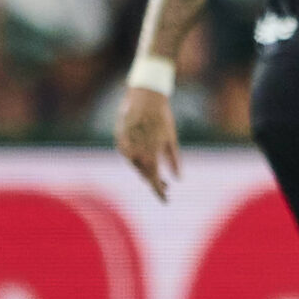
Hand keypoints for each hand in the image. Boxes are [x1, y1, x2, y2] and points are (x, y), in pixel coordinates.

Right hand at [116, 85, 181, 200]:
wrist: (144, 97)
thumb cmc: (162, 118)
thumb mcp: (171, 139)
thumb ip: (174, 160)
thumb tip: (178, 179)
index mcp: (150, 154)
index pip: (154, 181)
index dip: (159, 192)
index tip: (166, 201)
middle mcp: (135, 153)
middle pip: (144, 175)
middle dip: (154, 182)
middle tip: (166, 187)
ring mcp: (125, 147)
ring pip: (135, 166)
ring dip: (145, 171)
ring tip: (157, 175)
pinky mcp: (119, 140)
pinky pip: (128, 156)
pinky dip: (137, 160)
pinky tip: (145, 160)